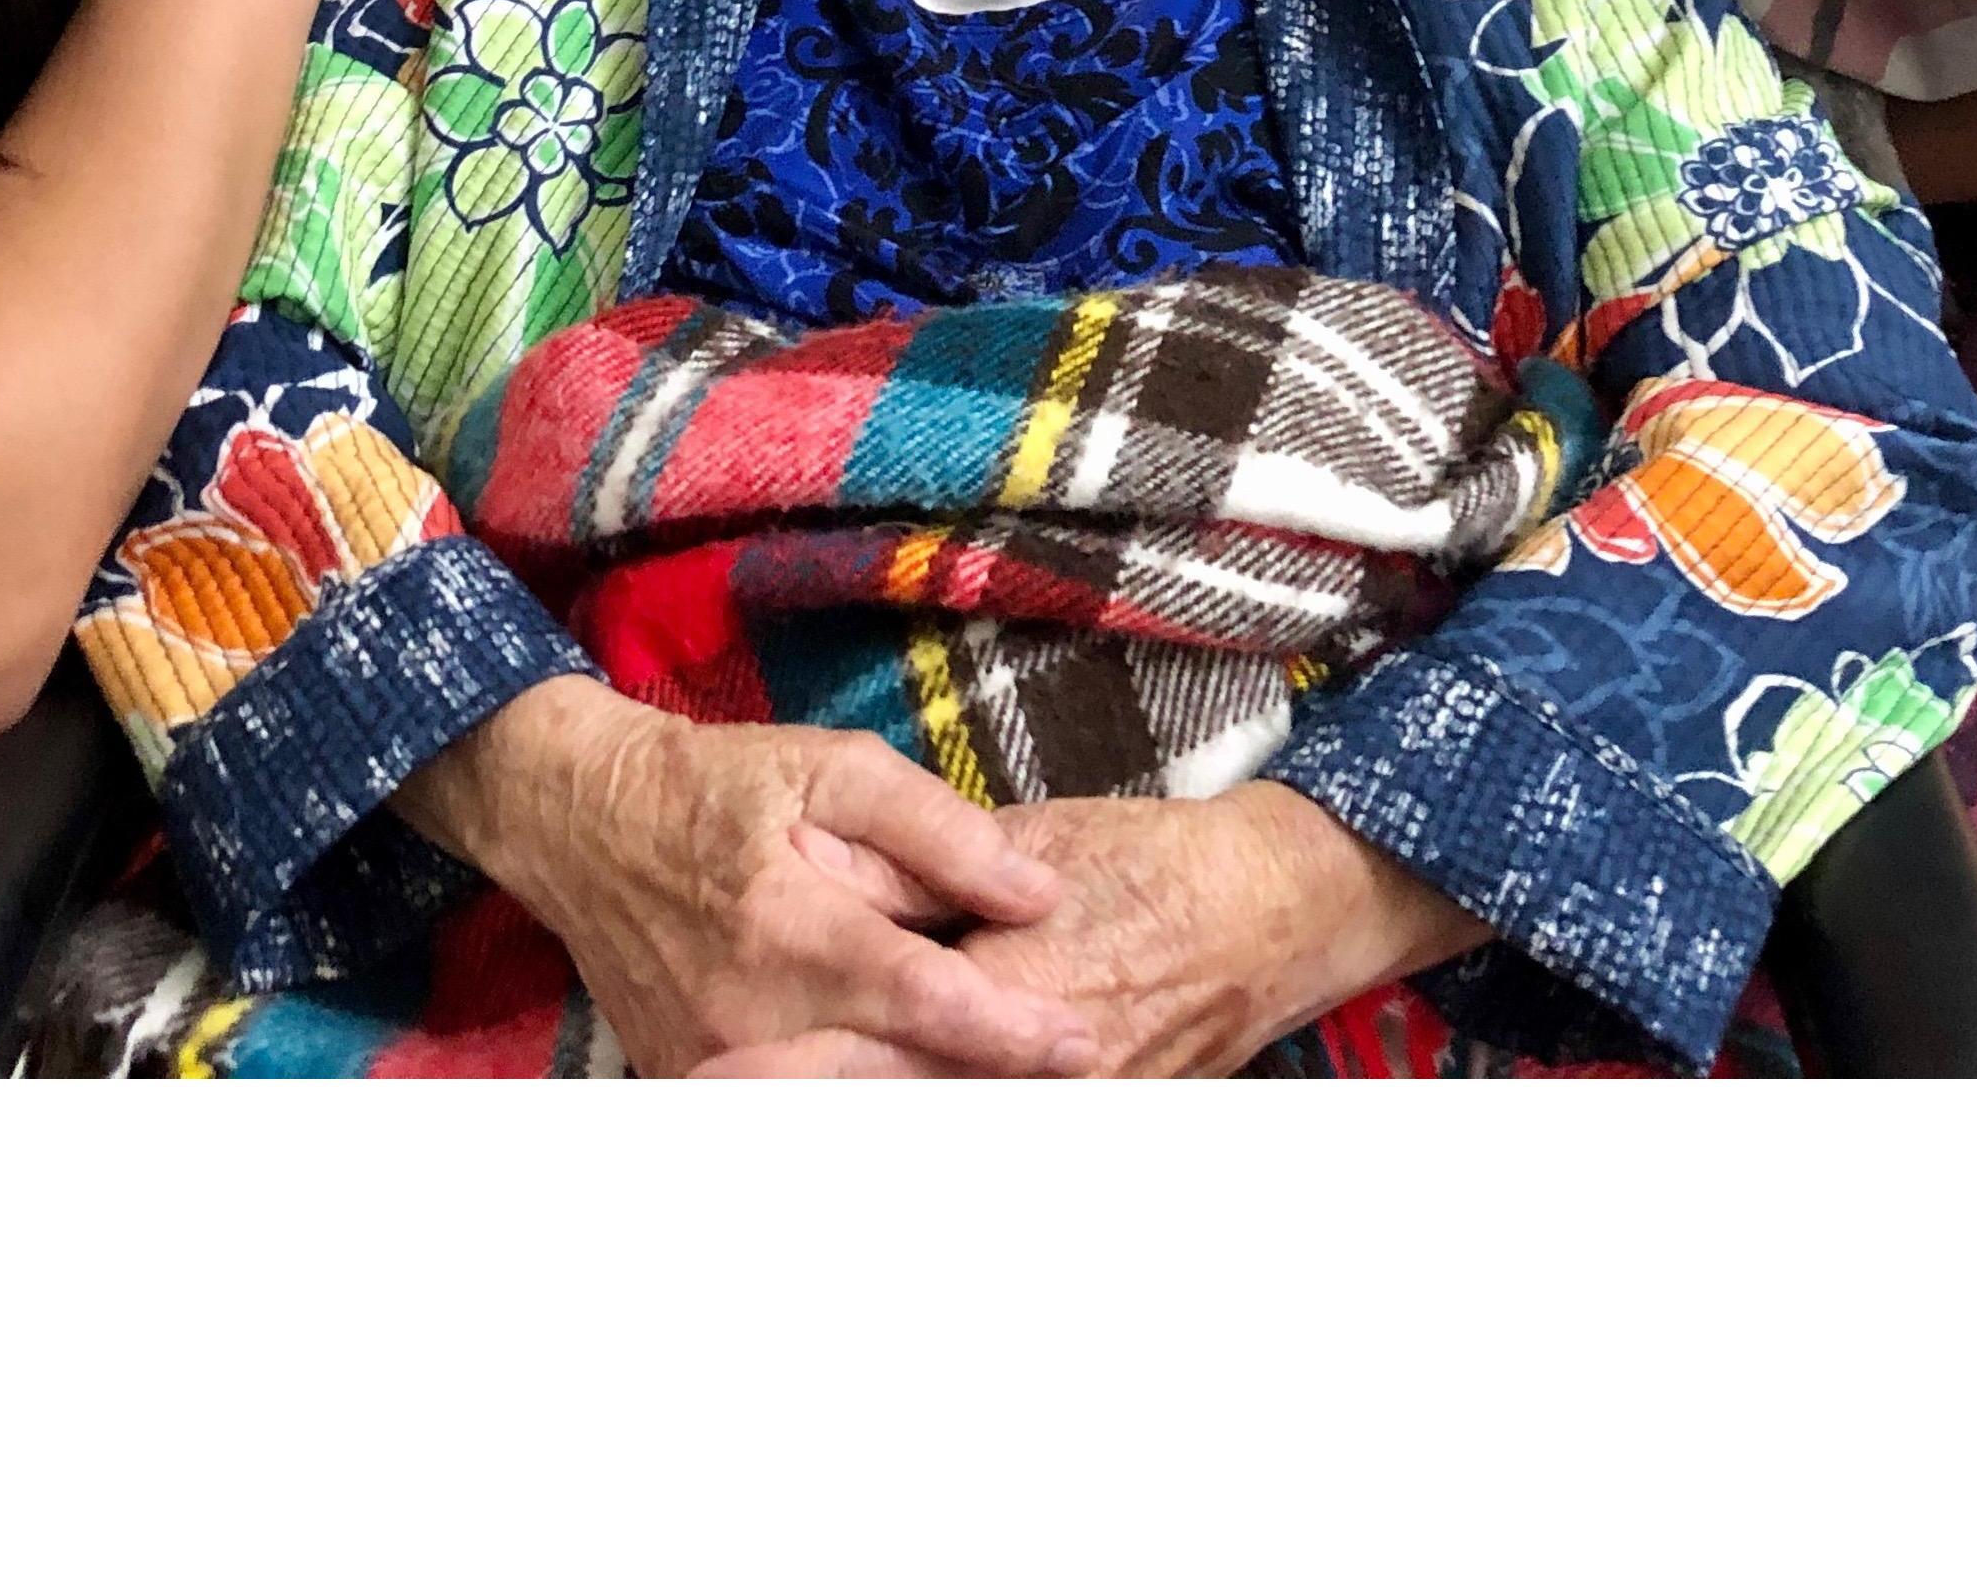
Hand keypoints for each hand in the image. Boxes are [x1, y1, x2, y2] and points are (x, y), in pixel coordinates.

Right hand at [404, 681, 1096, 1078]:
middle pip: (892, 1081)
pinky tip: (917, 1101)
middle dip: (986, 1093)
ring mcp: (715, 1065)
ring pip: (844, 1110)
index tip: (1084, 1043)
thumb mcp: (834, 765)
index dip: (1010, 1030)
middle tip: (1079, 1092)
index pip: (924, 996)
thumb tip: (1038, 892)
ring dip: (928, 1112)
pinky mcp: (691, 1086)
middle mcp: (751, 1015)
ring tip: (1016, 1106)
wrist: (585, 824)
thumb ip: (939, 830)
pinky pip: (791, 1114)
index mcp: (791, 924)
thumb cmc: (723, 786)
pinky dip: (857, 1113)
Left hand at [708, 786, 1475, 1077]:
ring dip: (855, 1132)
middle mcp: (1049, 1061)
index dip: (793, 1071)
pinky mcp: (1093, 1117)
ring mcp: (1077, 1102)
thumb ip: (951, 871)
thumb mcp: (1051, 839)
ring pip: (943, 1132)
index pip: (887, 1038)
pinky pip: (993, 1136)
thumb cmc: (1160, 863)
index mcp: (1025, 979)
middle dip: (801, 1118)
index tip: (706, 1084)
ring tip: (752, 1134)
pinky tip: (866, 1132)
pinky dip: (928, 1136)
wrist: (1276, 913)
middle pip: (900, 1106)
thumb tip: (858, 886)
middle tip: (701, 1119)